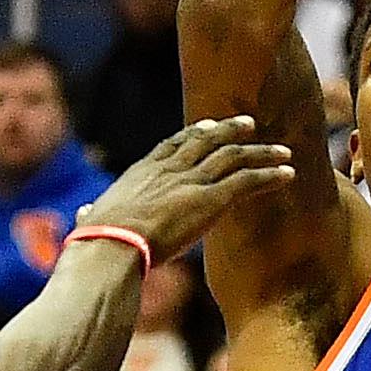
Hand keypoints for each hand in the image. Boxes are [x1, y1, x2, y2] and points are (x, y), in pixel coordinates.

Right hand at [74, 114, 299, 265]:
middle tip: (249, 124)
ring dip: (261, 153)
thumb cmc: (96, 240)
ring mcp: (192, 182)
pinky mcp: (210, 200)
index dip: (193, 134)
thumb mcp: (93, 220)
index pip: (173, 145)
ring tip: (282, 152)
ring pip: (234, 157)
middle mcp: (170, 170)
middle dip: (230, 131)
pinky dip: (270, 175)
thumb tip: (83, 215)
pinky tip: (287, 175)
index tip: (207, 127)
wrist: (111, 245)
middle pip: (207, 141)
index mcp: (142, 172)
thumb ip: (92, 215)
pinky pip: (247, 182)